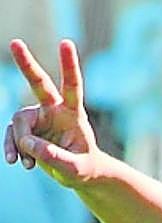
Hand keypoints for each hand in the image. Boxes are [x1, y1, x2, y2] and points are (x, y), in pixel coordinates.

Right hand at [4, 39, 101, 186]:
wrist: (77, 175)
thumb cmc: (84, 169)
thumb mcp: (76, 169)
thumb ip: (56, 158)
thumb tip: (28, 144)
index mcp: (73, 114)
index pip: (72, 87)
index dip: (69, 65)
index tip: (66, 43)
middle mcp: (54, 110)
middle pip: (39, 84)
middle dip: (26, 64)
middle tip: (15, 42)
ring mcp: (37, 118)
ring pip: (19, 122)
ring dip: (20, 144)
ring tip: (29, 165)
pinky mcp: (25, 129)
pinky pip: (11, 135)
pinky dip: (12, 148)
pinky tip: (14, 162)